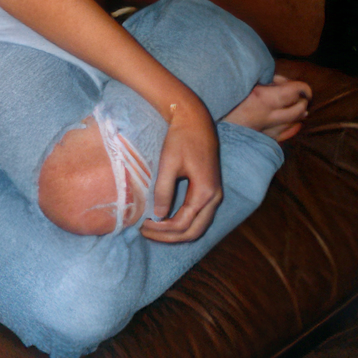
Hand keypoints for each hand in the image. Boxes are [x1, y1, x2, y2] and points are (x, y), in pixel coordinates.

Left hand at [140, 94, 220, 243]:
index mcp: (205, 192)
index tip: (142, 225)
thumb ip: (163, 190)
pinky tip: (166, 220)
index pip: (183, 223)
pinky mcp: (211, 191)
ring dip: (177, 233)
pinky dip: (184, 224)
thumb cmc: (181, 139)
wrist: (196, 121)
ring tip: (153, 229)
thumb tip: (158, 215)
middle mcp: (214, 198)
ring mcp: (215, 195)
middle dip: (169, 237)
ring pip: (198, 227)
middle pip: (193, 232)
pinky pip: (199, 217)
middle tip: (145, 233)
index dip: (162, 229)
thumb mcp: (168, 163)